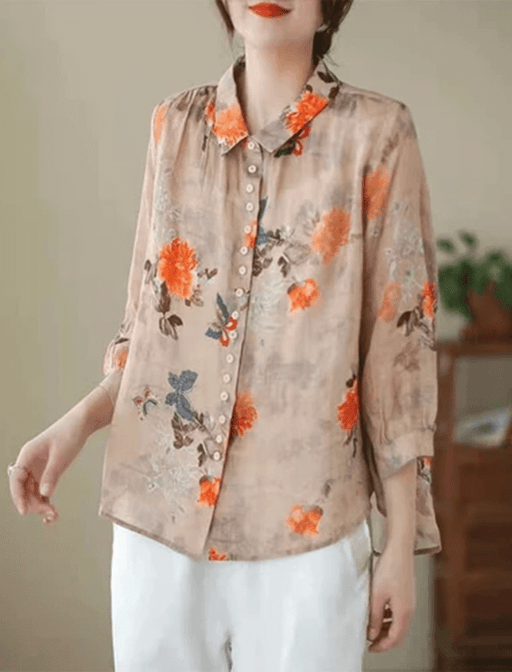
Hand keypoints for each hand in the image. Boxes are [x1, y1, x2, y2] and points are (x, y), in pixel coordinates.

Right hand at [8, 409, 89, 525]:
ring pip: (34, 492)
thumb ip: (52, 475)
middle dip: (34, 503)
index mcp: (27, 455)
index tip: (24, 511)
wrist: (82, 424)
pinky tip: (52, 515)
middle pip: (25, 489)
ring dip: (41, 505)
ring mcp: (38, 469)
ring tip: (54, 516)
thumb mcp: (61, 456)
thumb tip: (44, 495)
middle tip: (50, 513)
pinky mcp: (48, 472)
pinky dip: (46, 501)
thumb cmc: (70, 434)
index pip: (16, 479)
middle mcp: (29, 463)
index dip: (18, 496)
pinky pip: (43, 490)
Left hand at [366, 542, 415, 651]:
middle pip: (398, 633)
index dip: (381, 646)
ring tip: (371, 627)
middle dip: (383, 638)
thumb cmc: (389, 569)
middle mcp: (410, 610)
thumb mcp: (377, 595)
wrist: (399, 550)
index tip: (370, 648)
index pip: (394, 639)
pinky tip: (378, 612)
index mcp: (404, 613)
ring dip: (386, 628)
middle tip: (369, 640)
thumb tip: (372, 634)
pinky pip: (398, 613)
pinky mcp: (407, 594)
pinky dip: (389, 617)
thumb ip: (374, 617)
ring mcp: (409, 602)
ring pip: (398, 623)